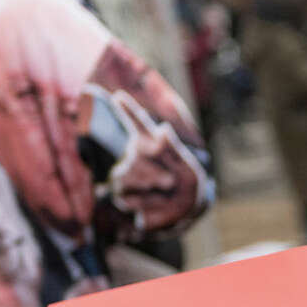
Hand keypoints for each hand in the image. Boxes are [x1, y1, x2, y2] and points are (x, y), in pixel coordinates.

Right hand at [103, 89, 209, 232]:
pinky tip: (155, 202)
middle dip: (157, 170)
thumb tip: (163, 129)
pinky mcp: (121, 193)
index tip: (118, 96)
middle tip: (171, 181)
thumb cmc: (186, 183)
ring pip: (130, 174)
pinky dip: (148, 202)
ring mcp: (124, 173)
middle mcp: (134, 154)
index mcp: (150, 141)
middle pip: (140, 155)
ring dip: (153, 185)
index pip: (138, 123)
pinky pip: (129, 196)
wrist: (182, 210)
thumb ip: (174, 150)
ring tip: (165, 189)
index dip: (128, 110)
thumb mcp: (187, 167)